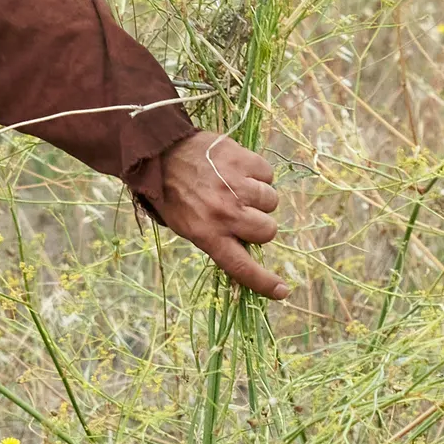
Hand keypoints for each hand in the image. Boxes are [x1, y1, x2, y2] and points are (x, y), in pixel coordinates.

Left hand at [158, 130, 284, 298]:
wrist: (161, 152)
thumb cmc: (174, 194)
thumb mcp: (187, 227)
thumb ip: (218, 239)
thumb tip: (248, 249)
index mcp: (207, 235)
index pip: (242, 267)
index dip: (264, 281)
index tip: (282, 291)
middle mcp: (224, 213)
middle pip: (267, 230)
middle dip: (260, 223)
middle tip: (243, 212)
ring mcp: (235, 186)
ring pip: (271, 201)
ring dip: (259, 196)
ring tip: (237, 187)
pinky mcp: (242, 161)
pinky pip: (268, 174)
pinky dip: (258, 173)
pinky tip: (239, 170)